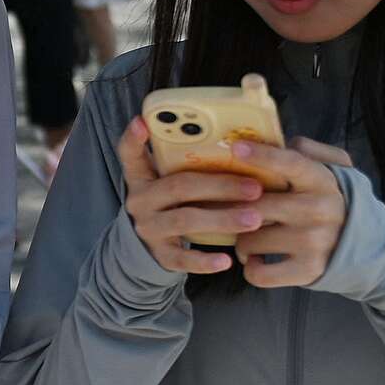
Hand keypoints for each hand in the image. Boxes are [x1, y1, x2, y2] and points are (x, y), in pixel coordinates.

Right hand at [115, 117, 263, 274]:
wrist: (148, 245)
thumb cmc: (171, 202)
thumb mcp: (166, 179)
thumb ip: (184, 163)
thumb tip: (236, 143)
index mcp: (141, 176)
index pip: (130, 153)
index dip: (134, 138)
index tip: (141, 123)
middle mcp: (140, 200)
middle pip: (178, 187)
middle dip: (220, 186)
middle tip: (255, 188)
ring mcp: (148, 227)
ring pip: (185, 220)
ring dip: (222, 219)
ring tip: (254, 219)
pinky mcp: (159, 254)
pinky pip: (182, 259)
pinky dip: (204, 261)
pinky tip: (226, 261)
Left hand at [215, 137, 352, 288]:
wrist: (369, 248)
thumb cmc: (338, 201)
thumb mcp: (336, 168)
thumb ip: (311, 150)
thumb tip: (279, 140)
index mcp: (322, 180)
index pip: (291, 164)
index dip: (262, 155)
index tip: (236, 148)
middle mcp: (318, 210)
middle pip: (256, 206)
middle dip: (232, 208)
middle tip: (225, 208)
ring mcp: (313, 242)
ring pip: (250, 239)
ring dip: (241, 239)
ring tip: (247, 235)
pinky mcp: (308, 270)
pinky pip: (260, 273)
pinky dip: (251, 267)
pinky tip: (257, 258)